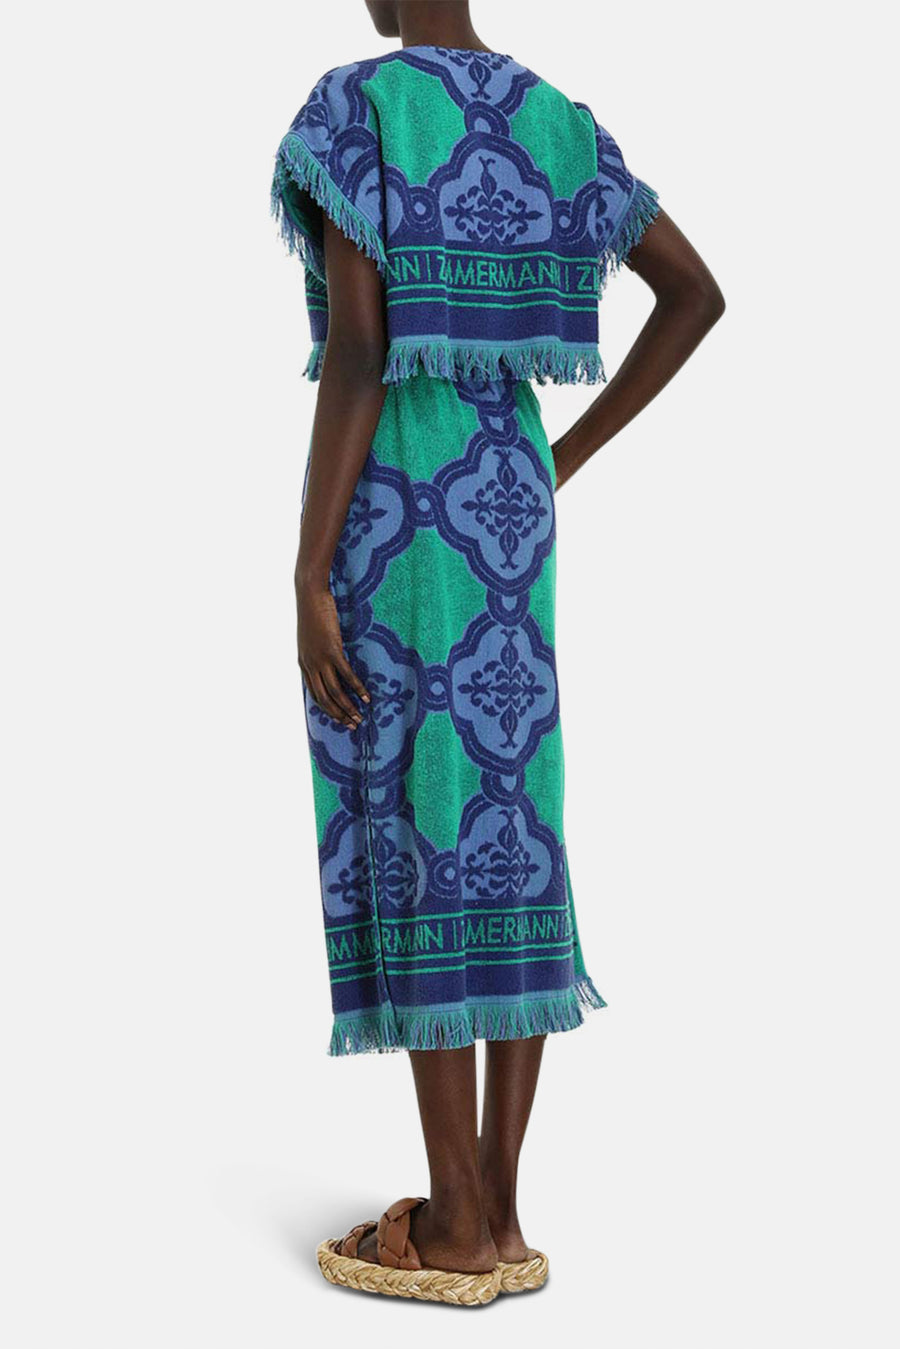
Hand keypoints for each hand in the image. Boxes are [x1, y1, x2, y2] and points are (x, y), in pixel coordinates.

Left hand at [296, 580, 369, 728]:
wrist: (310, 596)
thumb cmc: (313, 613)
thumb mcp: (311, 638)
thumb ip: (317, 653)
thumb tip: (329, 661)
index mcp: (304, 664)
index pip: (315, 695)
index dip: (328, 710)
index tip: (340, 719)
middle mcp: (310, 665)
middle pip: (324, 698)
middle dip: (339, 714)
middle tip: (353, 724)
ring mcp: (320, 659)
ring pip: (334, 691)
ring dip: (348, 706)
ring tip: (360, 716)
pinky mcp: (332, 650)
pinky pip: (346, 675)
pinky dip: (357, 688)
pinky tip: (366, 696)